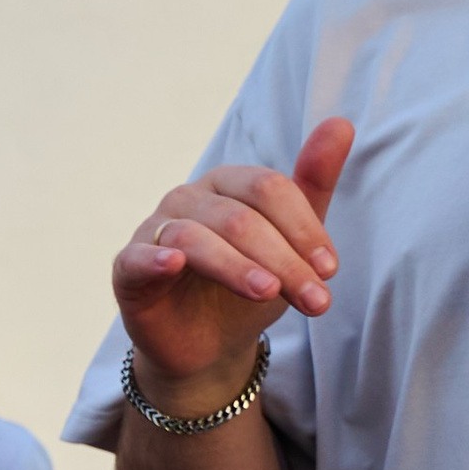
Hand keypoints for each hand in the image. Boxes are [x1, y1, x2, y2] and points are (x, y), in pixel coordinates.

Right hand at [112, 117, 351, 396]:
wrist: (207, 345)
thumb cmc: (248, 287)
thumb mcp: (290, 243)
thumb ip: (312, 185)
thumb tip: (341, 123)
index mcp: (228, 184)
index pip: (268, 189)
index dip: (303, 228)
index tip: (329, 270)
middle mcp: (188, 198)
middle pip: (240, 218)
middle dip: (283, 260)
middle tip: (316, 300)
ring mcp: (154, 231)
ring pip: (197, 238)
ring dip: (238, 267)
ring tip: (269, 294)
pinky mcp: (127, 269)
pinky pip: (138, 257)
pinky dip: (155, 258)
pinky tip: (176, 265)